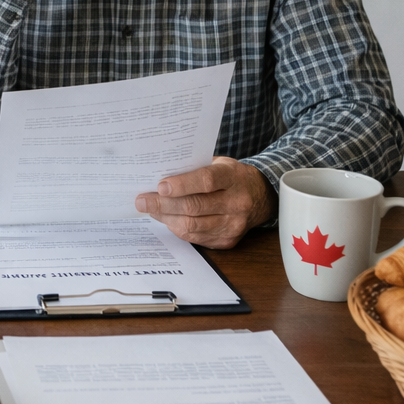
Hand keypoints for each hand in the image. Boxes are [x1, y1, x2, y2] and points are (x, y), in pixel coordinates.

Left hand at [134, 157, 276, 249]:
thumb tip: (158, 172)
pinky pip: (196, 237)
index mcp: (233, 177)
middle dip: (163, 204)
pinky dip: (177, 228)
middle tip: (142, 200)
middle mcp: (237, 202)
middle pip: (195, 206)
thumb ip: (194, 167)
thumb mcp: (219, 163)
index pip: (206, 181)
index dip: (182, 184)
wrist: (261, 197)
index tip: (160, 186)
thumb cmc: (231, 176)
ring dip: (166, 218)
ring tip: (149, 209)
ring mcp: (233, 224)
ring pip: (192, 225)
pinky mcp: (228, 241)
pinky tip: (166, 219)